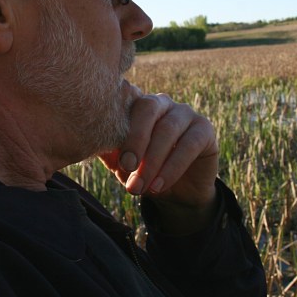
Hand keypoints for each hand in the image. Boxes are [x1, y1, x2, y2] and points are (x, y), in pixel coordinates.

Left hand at [100, 82, 218, 219]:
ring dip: (153, 161)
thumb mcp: (123, 165)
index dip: (119, 129)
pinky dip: (173, 167)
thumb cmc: (144, 172)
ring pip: (168, 128)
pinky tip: (159, 186)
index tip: (116, 160)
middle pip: (148, 108)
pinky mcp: (205, 128)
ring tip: (140, 187)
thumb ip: (109, 151)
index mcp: (137, 105)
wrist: (177, 193)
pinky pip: (190, 143)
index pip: (126, 103)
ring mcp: (185, 112)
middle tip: (128, 168)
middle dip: (136, 140)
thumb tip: (91, 143)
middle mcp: (161, 102)